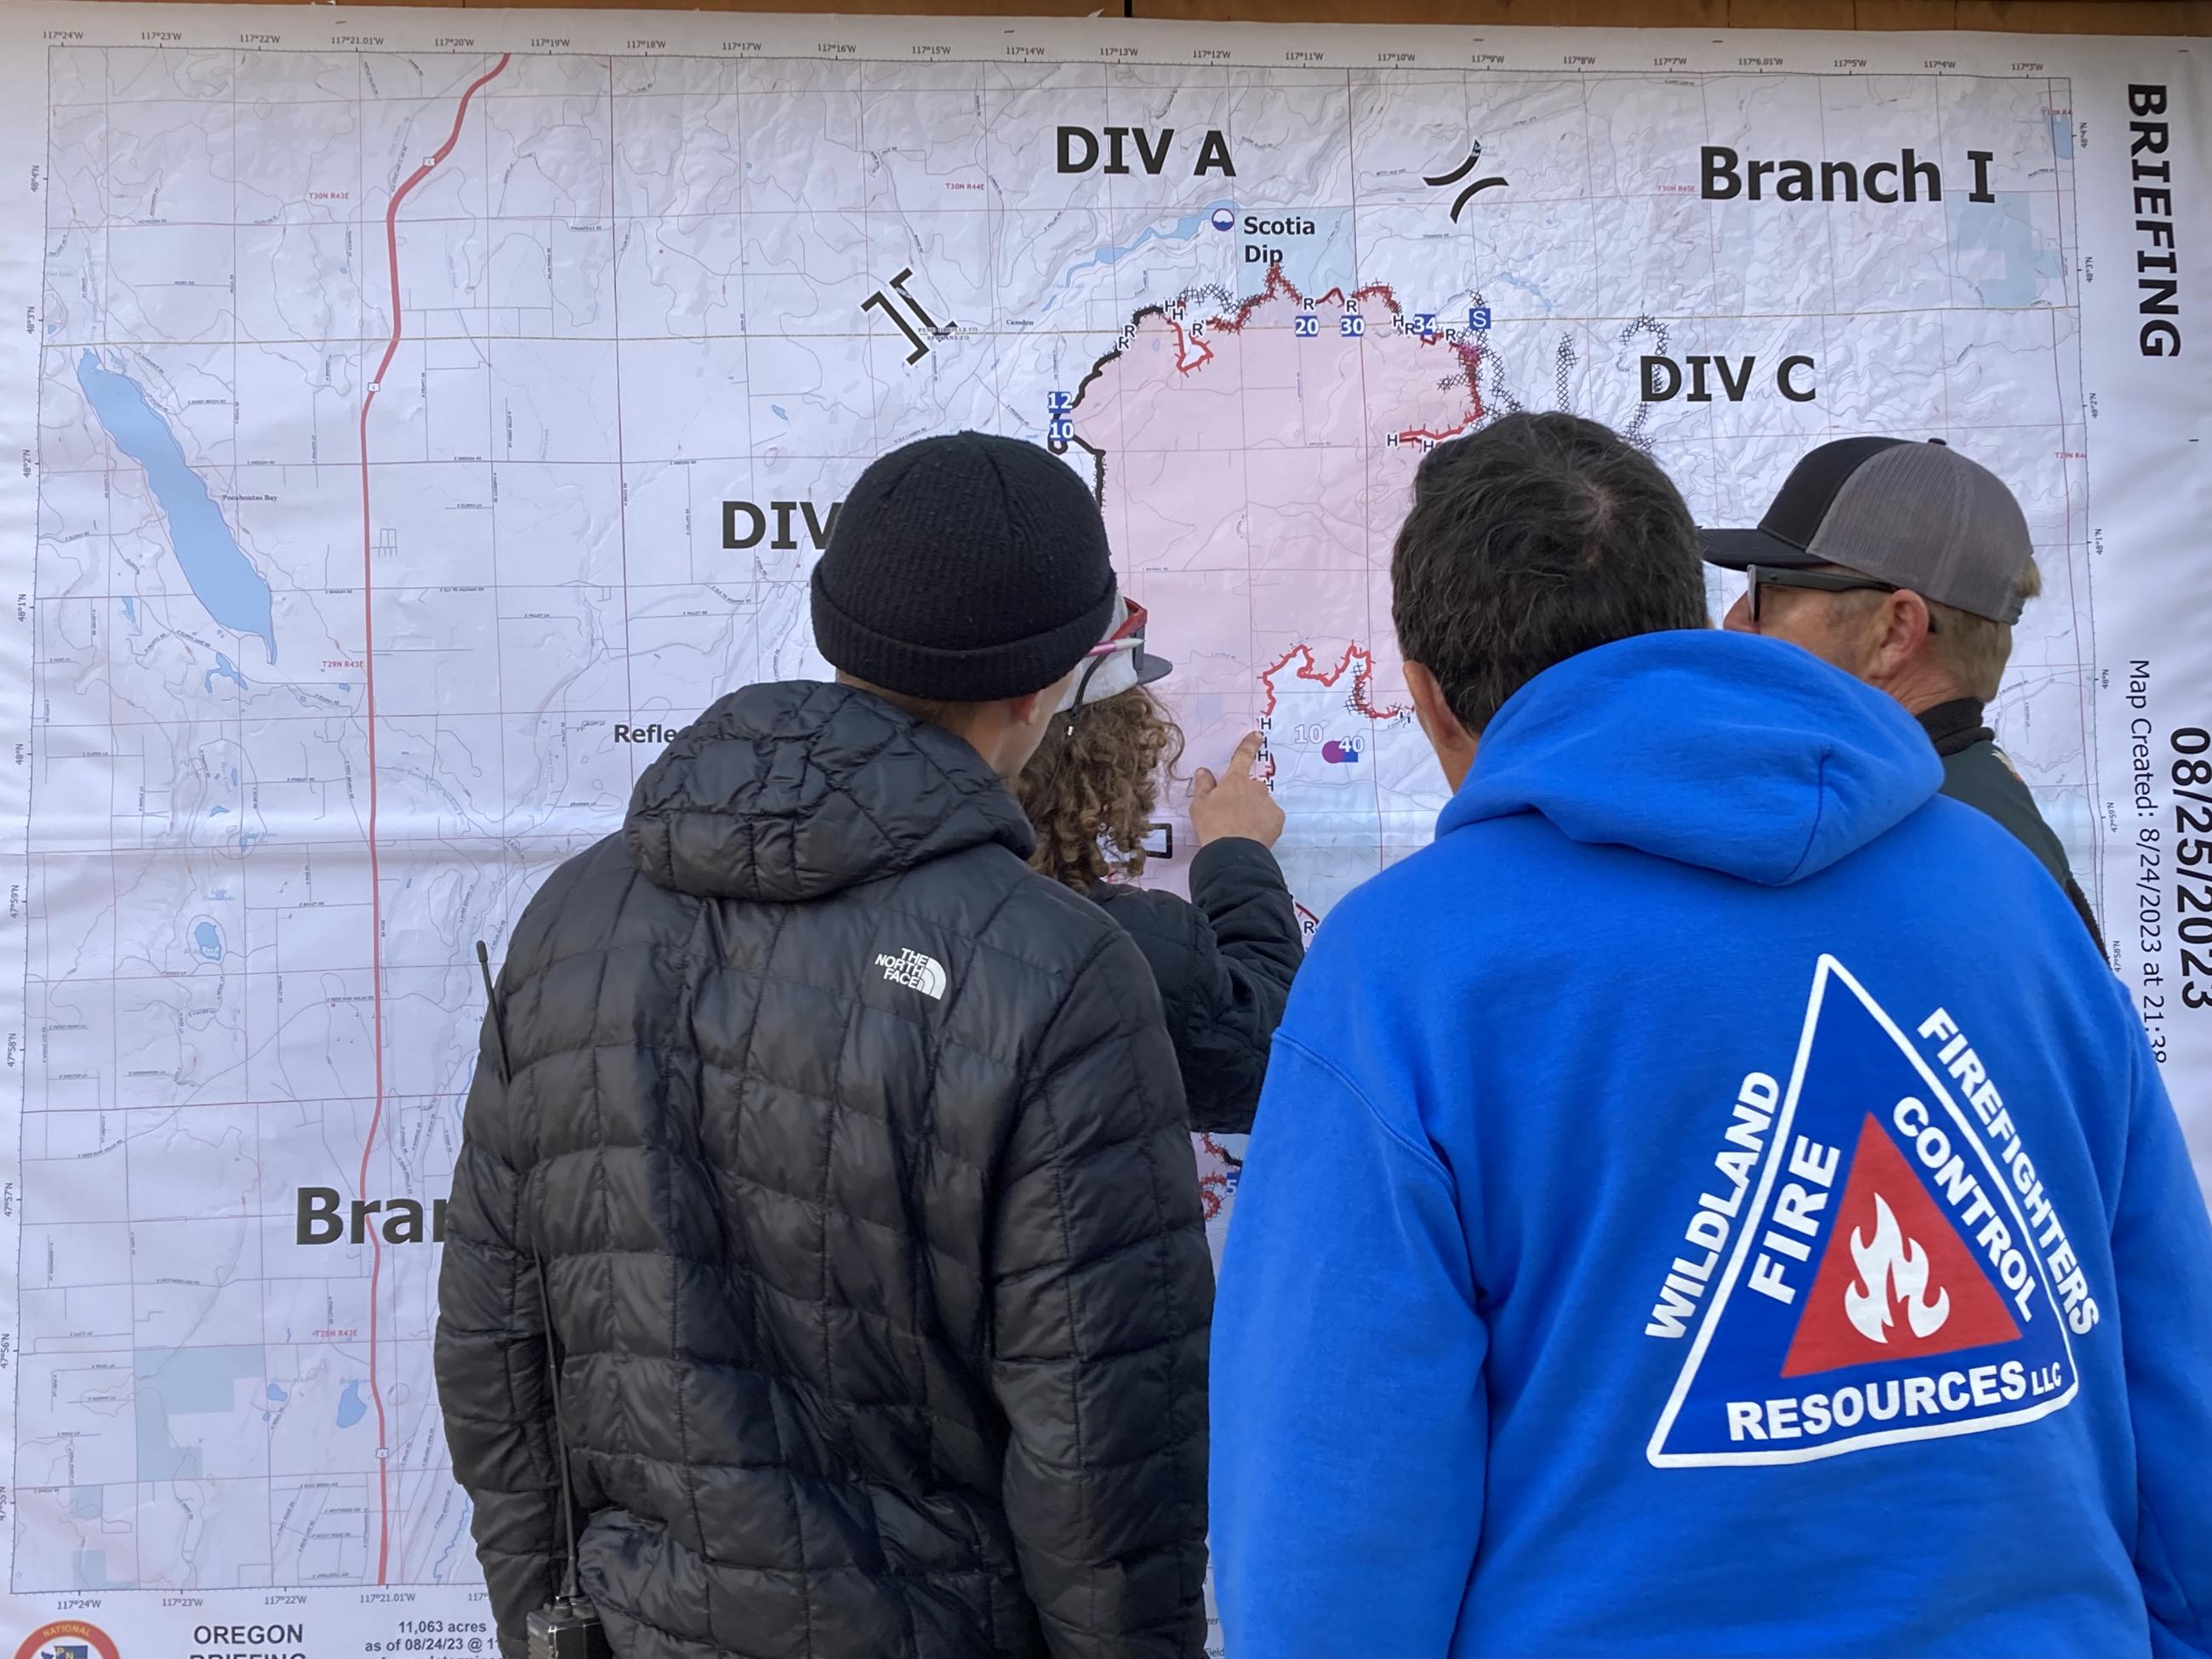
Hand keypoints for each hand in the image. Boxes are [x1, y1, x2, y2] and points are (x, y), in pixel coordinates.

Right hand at [1189, 732, 1284, 848]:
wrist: (1232, 852)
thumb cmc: (1212, 825)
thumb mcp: (1199, 805)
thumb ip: (1203, 786)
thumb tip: (1203, 771)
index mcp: (1235, 780)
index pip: (1242, 757)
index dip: (1249, 745)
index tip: (1257, 735)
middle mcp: (1255, 787)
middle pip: (1252, 786)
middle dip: (1245, 795)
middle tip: (1233, 813)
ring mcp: (1268, 802)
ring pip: (1262, 802)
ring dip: (1254, 809)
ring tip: (1243, 827)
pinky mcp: (1277, 819)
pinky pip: (1271, 816)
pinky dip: (1264, 822)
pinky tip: (1253, 833)